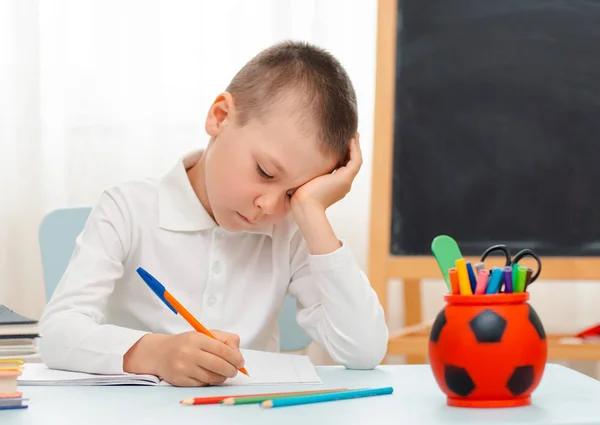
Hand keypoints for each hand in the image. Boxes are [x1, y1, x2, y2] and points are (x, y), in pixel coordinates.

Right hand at [123, 330, 244, 386]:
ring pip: (212, 377)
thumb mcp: (204, 334)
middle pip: (218, 365)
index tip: (240, 362)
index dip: (235, 357)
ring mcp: (183, 368)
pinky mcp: (180, 380)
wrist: (159, 353)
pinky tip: (209, 376)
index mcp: (196, 338)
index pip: (222, 349)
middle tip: (234, 371)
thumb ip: (224, 340)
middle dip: (231, 370)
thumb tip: (237, 354)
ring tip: (223, 373)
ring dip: (222, 377)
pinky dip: (209, 382)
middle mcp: (189, 353)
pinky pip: (202, 384)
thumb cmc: (187, 343)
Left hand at [291, 134, 361, 213]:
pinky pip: (355, 160)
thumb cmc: (299, 196)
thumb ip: (306, 172)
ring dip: (355, 147)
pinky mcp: (345, 178)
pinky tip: (350, 139)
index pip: (341, 167)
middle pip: (350, 163)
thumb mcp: (304, 180)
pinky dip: (354, 149)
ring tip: (354, 135)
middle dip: (351, 149)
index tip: (339, 144)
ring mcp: (345, 181)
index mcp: (333, 185)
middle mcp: (342, 184)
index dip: (342, 155)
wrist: (304, 205)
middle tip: (351, 136)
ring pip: (355, 161)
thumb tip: (295, 164)